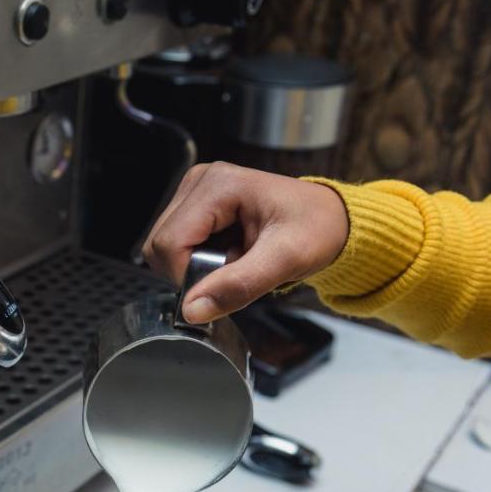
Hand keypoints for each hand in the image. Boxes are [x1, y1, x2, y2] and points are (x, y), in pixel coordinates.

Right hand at [141, 162, 349, 322]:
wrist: (330, 220)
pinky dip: (197, 259)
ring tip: (234, 257)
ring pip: (162, 248)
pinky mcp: (194, 204)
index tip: (223, 282)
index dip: (187, 275)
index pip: (169, 244)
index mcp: (218, 185)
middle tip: (234, 266)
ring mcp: (194, 191)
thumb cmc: (316, 229)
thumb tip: (192, 310)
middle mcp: (199, 181)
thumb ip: (238, 285)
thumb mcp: (285, 260)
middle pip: (159, 245)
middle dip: (191, 270)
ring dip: (194, 266)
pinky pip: (174, 245)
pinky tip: (226, 251)